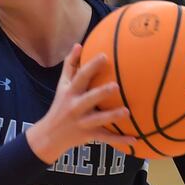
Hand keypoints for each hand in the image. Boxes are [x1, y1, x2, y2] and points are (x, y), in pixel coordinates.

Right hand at [26, 44, 134, 163]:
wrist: (49, 135)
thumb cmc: (59, 105)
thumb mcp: (61, 85)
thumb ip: (70, 65)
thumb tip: (78, 45)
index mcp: (70, 92)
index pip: (80, 77)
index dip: (91, 67)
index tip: (104, 56)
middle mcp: (75, 107)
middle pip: (88, 99)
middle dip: (101, 93)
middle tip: (116, 86)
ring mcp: (82, 122)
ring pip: (98, 120)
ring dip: (112, 116)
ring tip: (127, 112)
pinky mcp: (88, 136)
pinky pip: (105, 138)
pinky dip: (119, 140)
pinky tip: (135, 139)